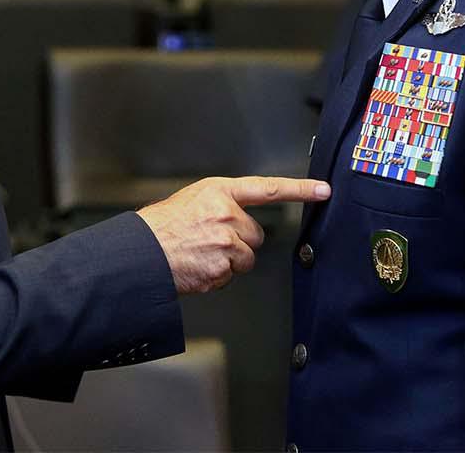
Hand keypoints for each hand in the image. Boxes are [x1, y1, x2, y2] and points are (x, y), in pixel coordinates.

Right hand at [136, 176, 330, 294]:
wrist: (141, 252)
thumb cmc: (162, 226)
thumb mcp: (192, 199)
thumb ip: (221, 205)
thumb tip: (238, 217)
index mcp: (219, 192)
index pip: (267, 188)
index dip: (299, 190)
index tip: (323, 190)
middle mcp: (226, 213)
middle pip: (256, 234)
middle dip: (240, 241)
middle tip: (212, 241)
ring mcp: (225, 242)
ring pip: (245, 258)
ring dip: (229, 261)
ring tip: (201, 254)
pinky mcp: (222, 267)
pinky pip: (231, 275)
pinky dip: (217, 275)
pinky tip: (198, 266)